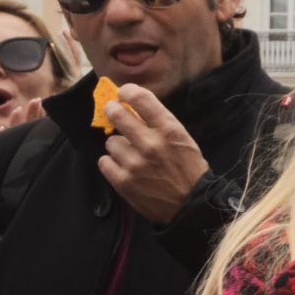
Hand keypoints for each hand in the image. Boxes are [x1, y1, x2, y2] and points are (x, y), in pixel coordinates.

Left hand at [99, 84, 212, 225]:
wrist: (190, 203)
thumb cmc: (188, 167)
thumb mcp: (182, 138)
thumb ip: (159, 122)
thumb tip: (132, 106)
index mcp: (169, 130)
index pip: (140, 98)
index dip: (127, 91)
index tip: (123, 93)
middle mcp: (151, 144)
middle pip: (117, 114)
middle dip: (113, 110)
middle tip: (113, 111)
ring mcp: (135, 163)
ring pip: (111, 142)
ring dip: (118, 145)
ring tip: (130, 153)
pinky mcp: (123, 181)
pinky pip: (104, 162)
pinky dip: (112, 163)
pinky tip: (124, 167)